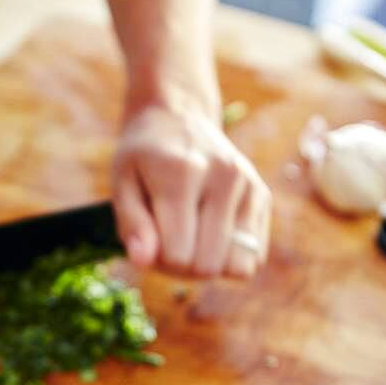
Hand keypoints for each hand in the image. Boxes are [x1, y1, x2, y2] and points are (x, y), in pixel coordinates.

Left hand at [112, 103, 271, 276]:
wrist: (178, 116)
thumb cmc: (144, 156)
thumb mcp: (123, 183)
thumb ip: (132, 224)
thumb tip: (144, 262)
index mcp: (182, 172)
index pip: (178, 255)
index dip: (158, 261)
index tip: (149, 242)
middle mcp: (223, 176)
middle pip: (208, 265)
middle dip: (183, 268)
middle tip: (167, 243)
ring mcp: (248, 185)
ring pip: (238, 267)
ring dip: (210, 266)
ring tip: (191, 240)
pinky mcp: (262, 195)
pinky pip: (254, 257)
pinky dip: (230, 257)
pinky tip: (211, 233)